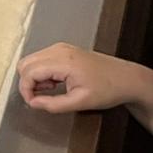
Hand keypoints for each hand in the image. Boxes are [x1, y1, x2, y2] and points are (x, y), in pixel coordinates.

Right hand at [17, 43, 147, 112]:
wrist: (127, 78)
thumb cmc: (108, 90)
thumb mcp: (80, 102)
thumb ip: (53, 104)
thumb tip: (33, 103)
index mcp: (63, 61)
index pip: (29, 72)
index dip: (26, 91)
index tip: (34, 103)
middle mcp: (59, 50)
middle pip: (25, 64)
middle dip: (28, 83)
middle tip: (42, 97)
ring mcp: (61, 47)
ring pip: (31, 60)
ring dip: (34, 78)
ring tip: (51, 90)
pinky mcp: (63, 49)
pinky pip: (41, 59)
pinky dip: (41, 72)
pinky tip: (55, 82)